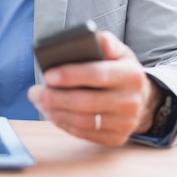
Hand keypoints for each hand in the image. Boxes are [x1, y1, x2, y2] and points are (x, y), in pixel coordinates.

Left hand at [27, 31, 163, 145]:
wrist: (143, 98)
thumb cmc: (120, 69)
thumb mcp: (119, 51)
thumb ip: (105, 42)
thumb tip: (93, 38)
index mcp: (132, 75)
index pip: (97, 75)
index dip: (70, 76)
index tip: (47, 75)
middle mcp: (131, 101)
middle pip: (86, 103)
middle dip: (55, 98)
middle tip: (34, 92)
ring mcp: (125, 123)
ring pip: (82, 121)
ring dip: (55, 112)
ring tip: (38, 101)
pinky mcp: (116, 138)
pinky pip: (84, 133)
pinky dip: (63, 123)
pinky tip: (51, 112)